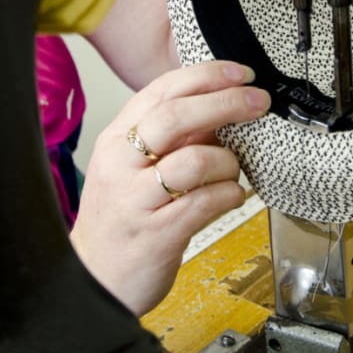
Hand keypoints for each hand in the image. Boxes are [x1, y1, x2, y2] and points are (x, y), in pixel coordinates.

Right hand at [69, 60, 269, 315]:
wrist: (96, 279)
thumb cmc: (121, 221)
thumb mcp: (133, 169)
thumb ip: (172, 139)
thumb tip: (219, 110)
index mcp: (116, 141)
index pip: (160, 91)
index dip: (204, 76)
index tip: (238, 74)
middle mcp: (121, 165)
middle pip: (176, 117)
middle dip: (225, 103)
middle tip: (256, 102)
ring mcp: (136, 200)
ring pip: (195, 161)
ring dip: (228, 161)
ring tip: (233, 171)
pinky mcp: (157, 234)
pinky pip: (205, 202)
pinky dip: (229, 195)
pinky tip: (231, 197)